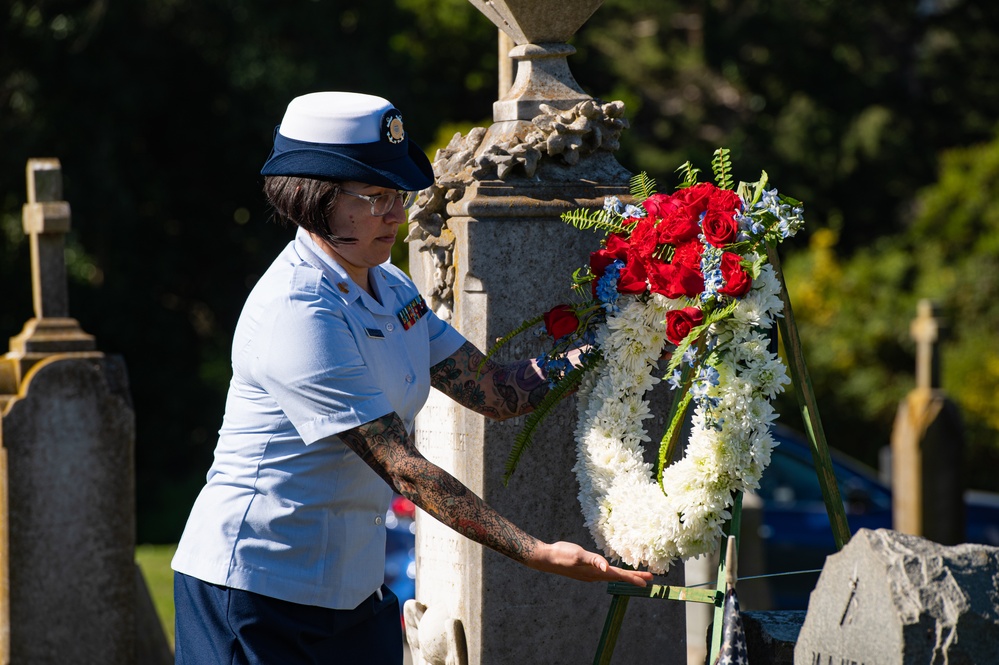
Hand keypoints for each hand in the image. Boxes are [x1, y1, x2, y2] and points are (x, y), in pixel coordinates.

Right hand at [526, 541, 652, 586]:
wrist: (547, 558)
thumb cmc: (562, 554)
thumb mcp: (579, 554)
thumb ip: (593, 560)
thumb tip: (605, 568)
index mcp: (596, 572)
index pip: (619, 576)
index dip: (634, 578)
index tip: (648, 581)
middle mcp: (595, 575)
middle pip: (618, 577)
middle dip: (634, 578)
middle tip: (649, 579)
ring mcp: (590, 574)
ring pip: (612, 576)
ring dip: (625, 576)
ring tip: (635, 576)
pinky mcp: (585, 570)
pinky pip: (604, 573)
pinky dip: (613, 573)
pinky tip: (611, 571)